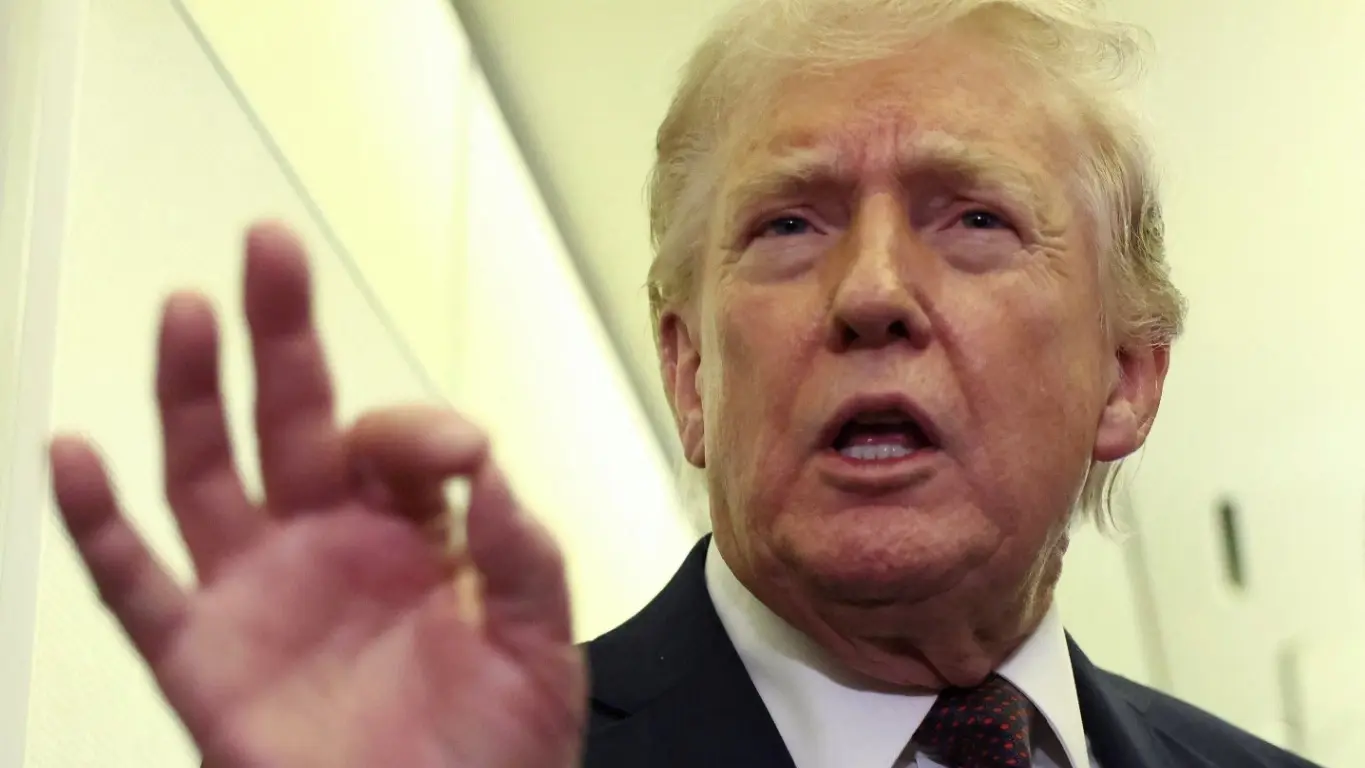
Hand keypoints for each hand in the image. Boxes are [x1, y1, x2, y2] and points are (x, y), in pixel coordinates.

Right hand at [48, 223, 584, 767]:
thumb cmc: (494, 755)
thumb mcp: (541, 647)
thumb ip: (523, 557)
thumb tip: (491, 474)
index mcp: (414, 537)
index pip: (397, 444)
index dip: (421, 430)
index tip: (461, 455)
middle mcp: (328, 547)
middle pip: (291, 417)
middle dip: (281, 332)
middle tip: (271, 247)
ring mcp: (259, 596)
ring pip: (206, 473)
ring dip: (189, 393)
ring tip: (187, 311)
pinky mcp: (203, 659)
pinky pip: (135, 584)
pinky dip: (97, 523)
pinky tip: (74, 455)